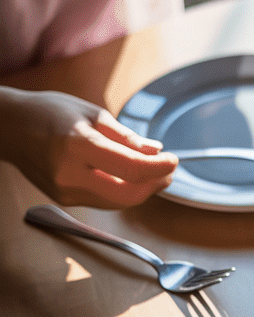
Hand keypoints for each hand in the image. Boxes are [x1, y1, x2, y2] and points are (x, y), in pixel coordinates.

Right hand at [0, 89, 177, 207]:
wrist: (9, 127)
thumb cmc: (50, 113)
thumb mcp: (92, 114)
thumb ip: (127, 137)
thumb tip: (156, 151)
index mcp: (78, 145)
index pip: (131, 168)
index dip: (159, 168)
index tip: (174, 161)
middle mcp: (70, 174)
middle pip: (128, 195)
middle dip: (154, 185)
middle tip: (168, 171)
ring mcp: (66, 191)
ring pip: (118, 202)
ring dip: (142, 190)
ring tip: (154, 173)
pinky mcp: (65, 199)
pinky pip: (104, 201)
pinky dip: (123, 191)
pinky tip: (131, 178)